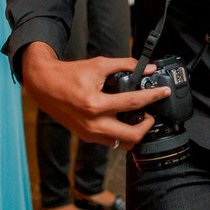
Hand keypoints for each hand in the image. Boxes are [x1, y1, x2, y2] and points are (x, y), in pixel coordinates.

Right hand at [21, 44, 171, 147]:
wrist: (44, 86)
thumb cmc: (70, 74)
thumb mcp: (99, 65)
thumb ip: (125, 65)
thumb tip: (149, 68)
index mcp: (95, 104)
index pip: (133, 103)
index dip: (153, 96)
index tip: (164, 92)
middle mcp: (93, 123)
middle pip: (131, 136)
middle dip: (147, 126)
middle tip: (151, 115)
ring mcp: (89, 134)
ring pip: (122, 144)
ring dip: (135, 134)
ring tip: (139, 120)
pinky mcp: (86, 137)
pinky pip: (110, 142)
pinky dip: (121, 134)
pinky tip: (124, 122)